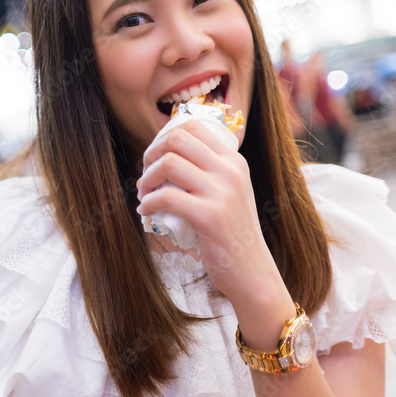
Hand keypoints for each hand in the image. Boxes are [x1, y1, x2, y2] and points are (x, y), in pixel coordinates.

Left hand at [135, 121, 284, 308]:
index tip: (154, 157)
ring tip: (144, 195)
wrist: (251, 270)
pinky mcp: (210, 216)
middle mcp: (230, 171)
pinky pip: (166, 197)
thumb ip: (208, 172)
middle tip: (145, 175)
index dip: (164, 137)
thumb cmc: (231, 232)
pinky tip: (146, 211)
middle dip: (151, 154)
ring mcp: (222, 192)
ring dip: (147, 179)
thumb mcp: (229, 192)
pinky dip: (148, 203)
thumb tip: (163, 157)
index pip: (193, 126)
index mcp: (234, 160)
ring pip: (169, 164)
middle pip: (177, 139)